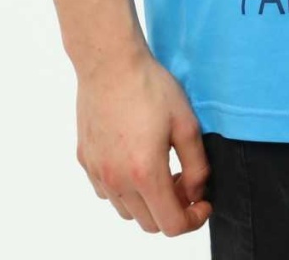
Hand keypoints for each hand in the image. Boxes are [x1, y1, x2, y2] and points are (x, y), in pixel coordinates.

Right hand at [75, 44, 211, 235]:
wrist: (110, 63)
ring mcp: (97, 173)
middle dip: (172, 210)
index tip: (203, 203)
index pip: (171, 225)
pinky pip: (107, 192)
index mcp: (145, 174)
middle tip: (185, 180)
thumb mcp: (187, 124)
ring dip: (147, 202)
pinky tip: (135, 160)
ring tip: (161, 169)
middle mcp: (117, 181)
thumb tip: (196, 192)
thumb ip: (197, 165)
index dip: (193, 220)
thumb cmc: (150, 87)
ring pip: (126, 211)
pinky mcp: (85, 161)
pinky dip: (125, 189)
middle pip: (149, 223)